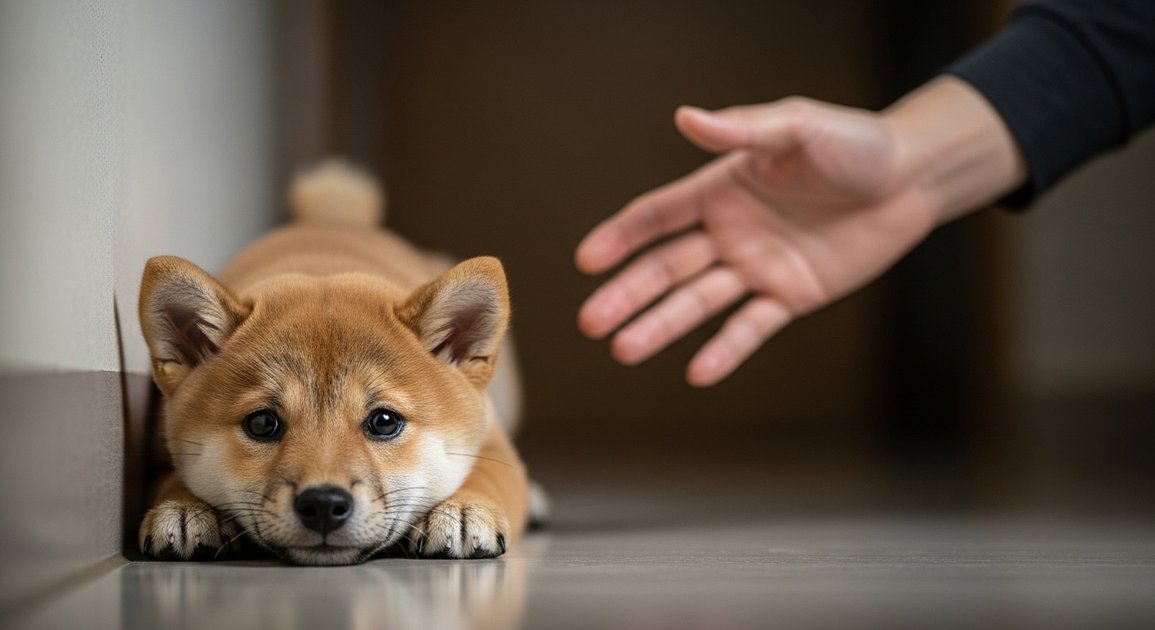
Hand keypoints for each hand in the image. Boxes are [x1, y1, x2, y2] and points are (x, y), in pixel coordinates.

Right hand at [576, 78, 1023, 385]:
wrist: (912, 179)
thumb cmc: (854, 144)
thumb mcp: (798, 128)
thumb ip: (742, 131)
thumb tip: (685, 118)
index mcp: (720, 189)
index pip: (658, 217)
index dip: (621, 236)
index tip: (587, 260)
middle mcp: (728, 232)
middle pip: (665, 267)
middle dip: (627, 294)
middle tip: (590, 322)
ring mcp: (756, 267)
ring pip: (697, 302)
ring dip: (660, 326)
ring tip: (623, 350)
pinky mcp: (789, 296)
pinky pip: (752, 327)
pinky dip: (726, 350)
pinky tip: (698, 371)